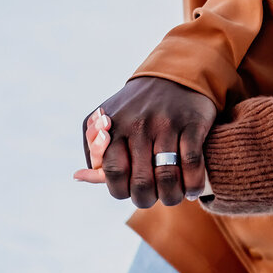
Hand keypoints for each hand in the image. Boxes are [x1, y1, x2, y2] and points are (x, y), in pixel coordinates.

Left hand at [75, 77, 216, 208]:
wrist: (176, 73)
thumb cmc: (137, 106)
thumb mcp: (109, 121)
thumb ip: (96, 150)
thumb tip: (78, 176)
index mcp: (114, 126)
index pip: (113, 173)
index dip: (122, 191)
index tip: (130, 192)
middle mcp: (139, 124)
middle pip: (141, 181)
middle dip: (147, 199)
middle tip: (153, 197)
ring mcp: (167, 123)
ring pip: (167, 176)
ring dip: (171, 196)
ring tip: (173, 197)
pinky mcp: (192, 122)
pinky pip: (192, 163)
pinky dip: (193, 184)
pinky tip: (192, 190)